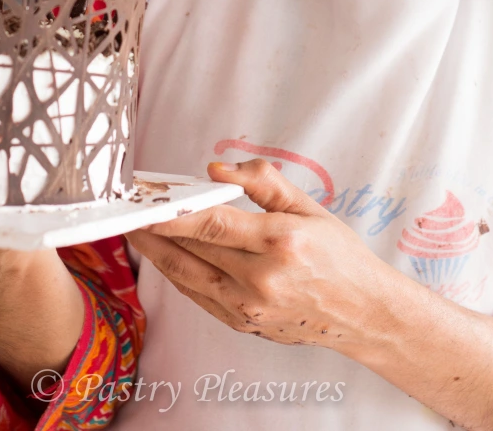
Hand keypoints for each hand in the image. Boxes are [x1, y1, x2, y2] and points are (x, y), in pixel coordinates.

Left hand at [125, 157, 390, 349]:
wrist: (362, 313)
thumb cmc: (339, 256)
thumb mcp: (308, 206)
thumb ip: (262, 182)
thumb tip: (216, 168)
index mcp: (280, 242)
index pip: (213, 223)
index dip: (173, 213)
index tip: (144, 202)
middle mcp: (261, 279)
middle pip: (194, 249)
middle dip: (157, 227)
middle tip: (130, 207)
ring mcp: (249, 308)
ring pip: (188, 275)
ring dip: (157, 252)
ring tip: (135, 230)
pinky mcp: (242, 324)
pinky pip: (198, 295)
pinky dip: (177, 274)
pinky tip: (164, 256)